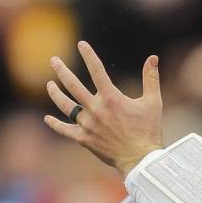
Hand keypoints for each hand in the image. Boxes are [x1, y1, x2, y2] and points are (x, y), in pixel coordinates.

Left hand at [44, 41, 163, 176]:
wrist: (140, 158)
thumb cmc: (149, 129)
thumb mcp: (153, 101)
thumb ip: (151, 78)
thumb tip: (153, 57)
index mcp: (112, 98)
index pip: (97, 71)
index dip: (88, 56)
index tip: (81, 44)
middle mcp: (96, 109)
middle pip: (73, 85)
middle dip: (62, 71)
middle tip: (53, 60)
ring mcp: (88, 125)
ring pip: (66, 106)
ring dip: (56, 93)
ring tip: (49, 84)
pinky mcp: (84, 139)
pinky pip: (65, 130)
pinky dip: (55, 124)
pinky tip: (47, 118)